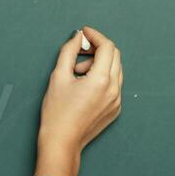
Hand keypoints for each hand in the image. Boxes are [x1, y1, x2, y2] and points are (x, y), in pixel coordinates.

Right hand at [38, 25, 121, 153]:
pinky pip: (114, 85)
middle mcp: (114, 90)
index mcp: (101, 80)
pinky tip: (84, 86)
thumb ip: (69, 51)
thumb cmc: (57, 113)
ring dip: (99, 63)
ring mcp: (117, 101)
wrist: (62, 142)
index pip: (107, 47)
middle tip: (79, 51)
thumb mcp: (58, 76)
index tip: (84, 33)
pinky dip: (102, 77)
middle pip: (114, 56)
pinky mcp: (115, 109)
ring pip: (115, 70)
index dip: (95, 35)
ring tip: (78, 72)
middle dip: (97, 48)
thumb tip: (77, 37)